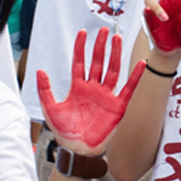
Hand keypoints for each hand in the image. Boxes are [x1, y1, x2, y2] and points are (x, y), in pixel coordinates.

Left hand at [38, 28, 146, 153]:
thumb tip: (40, 71)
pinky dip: (135, 76)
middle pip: (98, 62)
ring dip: (115, 55)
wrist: (78, 150)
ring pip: (112, 70)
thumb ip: (45, 89)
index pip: (80, 62)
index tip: (82, 32)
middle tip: (104, 30)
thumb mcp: (50, 109)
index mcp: (78, 88)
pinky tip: (140, 63)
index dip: (80, 48)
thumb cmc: (65, 132)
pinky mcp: (118, 106)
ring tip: (117, 39)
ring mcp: (106, 96)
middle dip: (100, 46)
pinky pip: (128, 88)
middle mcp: (93, 89)